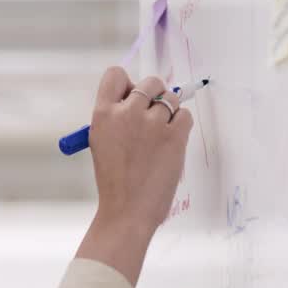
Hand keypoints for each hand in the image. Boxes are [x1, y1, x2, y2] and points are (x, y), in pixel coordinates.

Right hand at [75, 68, 193, 283]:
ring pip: (171, 98)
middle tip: (153, 118)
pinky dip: (181, 126)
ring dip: (170, 112)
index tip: (131, 99)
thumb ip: (117, 118)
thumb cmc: (115, 182)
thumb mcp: (102, 144)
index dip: (127, 84)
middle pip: (150, 82)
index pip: (115, 75)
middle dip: (155, 95)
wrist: (127, 212)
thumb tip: (142, 97)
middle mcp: (126, 113)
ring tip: (160, 137)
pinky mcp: (174, 135)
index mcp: (102, 115)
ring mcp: (151, 123)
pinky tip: (170, 144)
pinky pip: (185, 115)